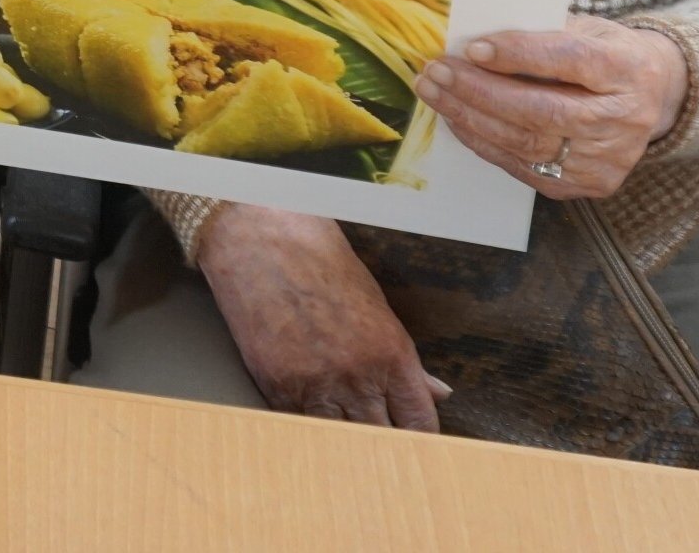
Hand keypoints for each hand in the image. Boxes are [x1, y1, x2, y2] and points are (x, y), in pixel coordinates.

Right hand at [196, 205, 449, 429]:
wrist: (261, 241)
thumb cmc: (321, 263)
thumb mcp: (376, 305)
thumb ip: (406, 359)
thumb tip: (437, 393)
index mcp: (391, 354)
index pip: (419, 423)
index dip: (420, 441)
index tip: (416, 449)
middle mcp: (357, 376)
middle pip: (382, 441)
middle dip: (386, 450)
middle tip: (385, 457)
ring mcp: (315, 385)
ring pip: (341, 443)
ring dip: (346, 446)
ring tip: (349, 449)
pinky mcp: (277, 387)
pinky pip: (302, 427)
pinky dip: (310, 429)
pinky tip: (314, 425)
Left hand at [413, 14, 690, 201]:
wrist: (651, 96)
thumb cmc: (604, 52)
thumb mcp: (586, 28)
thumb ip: (541, 33)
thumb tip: (474, 39)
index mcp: (630, 69)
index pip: (570, 61)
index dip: (519, 55)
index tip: (473, 48)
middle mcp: (626, 120)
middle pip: (543, 111)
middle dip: (480, 91)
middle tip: (436, 71)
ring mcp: (609, 159)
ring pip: (528, 144)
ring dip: (470, 117)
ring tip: (434, 92)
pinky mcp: (589, 184)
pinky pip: (525, 167)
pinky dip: (484, 142)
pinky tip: (457, 118)